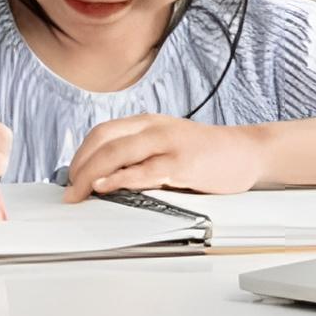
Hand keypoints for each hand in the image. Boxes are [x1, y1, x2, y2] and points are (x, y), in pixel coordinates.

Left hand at [63, 115, 264, 202]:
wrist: (246, 151)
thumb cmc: (205, 153)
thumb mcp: (167, 146)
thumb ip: (140, 156)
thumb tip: (106, 177)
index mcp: (147, 122)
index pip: (102, 132)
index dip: (81, 154)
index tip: (71, 176)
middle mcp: (154, 128)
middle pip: (103, 140)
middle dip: (80, 166)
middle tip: (69, 190)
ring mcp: (168, 143)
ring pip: (118, 152)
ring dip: (91, 173)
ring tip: (79, 192)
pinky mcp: (182, 163)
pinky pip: (144, 170)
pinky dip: (121, 179)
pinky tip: (107, 187)